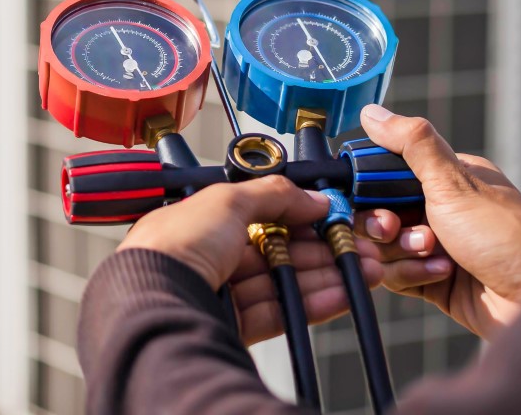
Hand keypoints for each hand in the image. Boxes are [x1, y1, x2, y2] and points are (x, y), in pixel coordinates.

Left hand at [119, 176, 382, 344]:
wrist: (156, 301)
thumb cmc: (172, 247)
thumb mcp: (226, 200)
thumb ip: (273, 194)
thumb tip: (310, 196)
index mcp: (200, 222)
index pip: (260, 215)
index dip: (298, 214)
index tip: (331, 215)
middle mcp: (209, 256)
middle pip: (276, 250)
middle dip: (321, 247)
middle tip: (357, 245)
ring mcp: (222, 292)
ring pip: (283, 281)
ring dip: (326, 274)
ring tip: (364, 268)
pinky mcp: (233, 326)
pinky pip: (281, 311)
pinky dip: (313, 302)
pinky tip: (341, 292)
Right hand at [354, 104, 520, 338]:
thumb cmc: (503, 234)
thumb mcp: (453, 182)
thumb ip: (411, 144)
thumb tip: (372, 112)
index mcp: (441, 179)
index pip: (381, 177)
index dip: (368, 191)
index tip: (371, 201)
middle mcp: (434, 210)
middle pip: (376, 214)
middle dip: (384, 227)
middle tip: (398, 230)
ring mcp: (432, 246)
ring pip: (382, 248)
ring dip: (402, 253)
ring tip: (433, 254)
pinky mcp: (430, 279)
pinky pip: (395, 275)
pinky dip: (412, 275)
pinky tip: (441, 274)